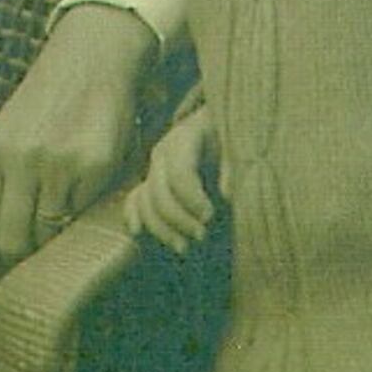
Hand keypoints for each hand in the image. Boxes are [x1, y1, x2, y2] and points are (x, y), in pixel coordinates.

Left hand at [0, 3, 155, 283]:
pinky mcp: (92, 165)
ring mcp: (55, 164)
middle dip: (20, 264)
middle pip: (12, 242)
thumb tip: (0, 248)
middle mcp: (17, 161)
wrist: (90, 60)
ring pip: (49, 233)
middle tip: (28, 271)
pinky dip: (82, 215)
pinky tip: (83, 199)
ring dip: (53, 241)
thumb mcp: (8, 137)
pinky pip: (83, 212)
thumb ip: (1, 185)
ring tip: (57, 234)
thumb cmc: (47, 105)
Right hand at [122, 106, 221, 253]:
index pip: (180, 174)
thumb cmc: (230, 135)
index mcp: (184, 139)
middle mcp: (163, 153)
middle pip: (159, 192)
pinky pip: (135, 199)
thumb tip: (227, 194)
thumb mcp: (237, 142)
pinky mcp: (150, 180)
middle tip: (202, 236)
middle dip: (179, 218)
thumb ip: (233, 166)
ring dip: (160, 227)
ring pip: (145, 201)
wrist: (216, 124)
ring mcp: (154, 168)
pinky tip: (138, 233)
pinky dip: (133, 215)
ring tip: (183, 247)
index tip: (211, 216)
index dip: (192, 199)